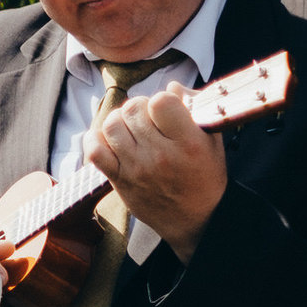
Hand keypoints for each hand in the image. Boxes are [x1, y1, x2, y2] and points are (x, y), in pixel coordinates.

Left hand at [84, 83, 226, 262]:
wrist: (196, 220)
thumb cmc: (205, 177)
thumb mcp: (212, 141)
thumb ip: (195, 110)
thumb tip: (172, 86)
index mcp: (188, 143)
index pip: (161, 102)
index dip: (161, 99)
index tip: (166, 109)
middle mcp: (160, 156)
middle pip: (133, 110)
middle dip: (139, 107)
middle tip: (147, 118)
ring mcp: (136, 169)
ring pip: (112, 125)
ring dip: (119, 120)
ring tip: (131, 128)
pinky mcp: (119, 180)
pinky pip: (94, 151)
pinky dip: (95, 139)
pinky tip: (109, 139)